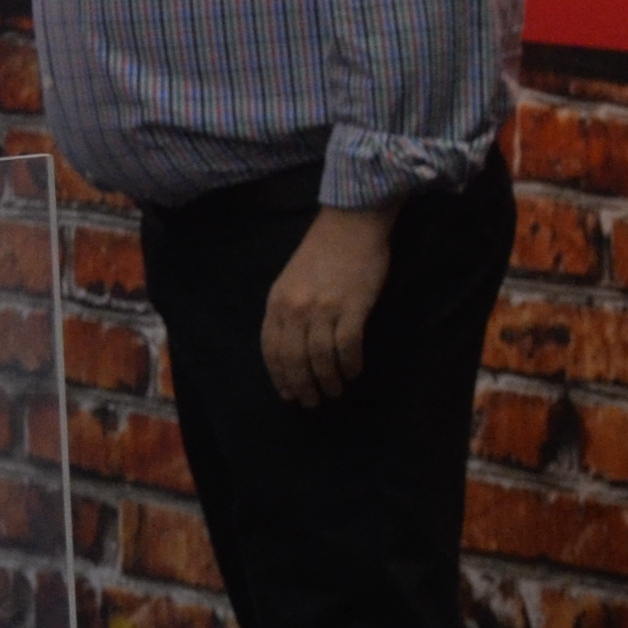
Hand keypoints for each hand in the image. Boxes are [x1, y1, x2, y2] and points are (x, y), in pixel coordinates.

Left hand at [261, 206, 395, 406]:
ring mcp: (323, 309)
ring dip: (328, 381)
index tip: (289, 394)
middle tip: (313, 403)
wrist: (351, 224)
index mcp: (277, 303)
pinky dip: (350, 364)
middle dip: (302, 386)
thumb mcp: (292, 281)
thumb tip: (294, 347)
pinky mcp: (352, 308)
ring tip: (336, 392)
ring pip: (320, 358)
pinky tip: (355, 372)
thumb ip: (288, 310)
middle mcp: (295, 309)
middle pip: (294, 359)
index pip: (272, 350)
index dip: (280, 376)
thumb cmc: (323, 251)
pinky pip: (348, 346)